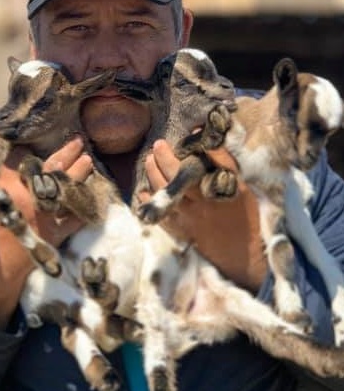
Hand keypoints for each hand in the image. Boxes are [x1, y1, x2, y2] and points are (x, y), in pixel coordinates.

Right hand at [0, 137, 92, 328]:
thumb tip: (14, 163)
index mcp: (5, 187)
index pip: (21, 158)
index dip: (30, 148)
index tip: (38, 143)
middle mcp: (27, 197)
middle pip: (51, 167)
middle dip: (66, 152)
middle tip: (79, 142)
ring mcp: (45, 215)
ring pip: (67, 187)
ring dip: (80, 172)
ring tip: (88, 160)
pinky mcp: (57, 233)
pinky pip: (77, 215)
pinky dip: (85, 205)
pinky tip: (92, 194)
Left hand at [143, 139, 266, 292]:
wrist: (243, 258)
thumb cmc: (246, 222)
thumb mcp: (245, 193)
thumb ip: (227, 168)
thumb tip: (210, 143)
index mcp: (224, 192)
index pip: (209, 162)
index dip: (198, 145)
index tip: (190, 132)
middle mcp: (205, 204)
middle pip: (179, 175)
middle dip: (165, 157)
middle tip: (158, 145)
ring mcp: (190, 219)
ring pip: (166, 192)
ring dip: (154, 174)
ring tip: (149, 161)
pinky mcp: (181, 232)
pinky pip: (159, 213)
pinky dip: (150, 202)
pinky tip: (143, 191)